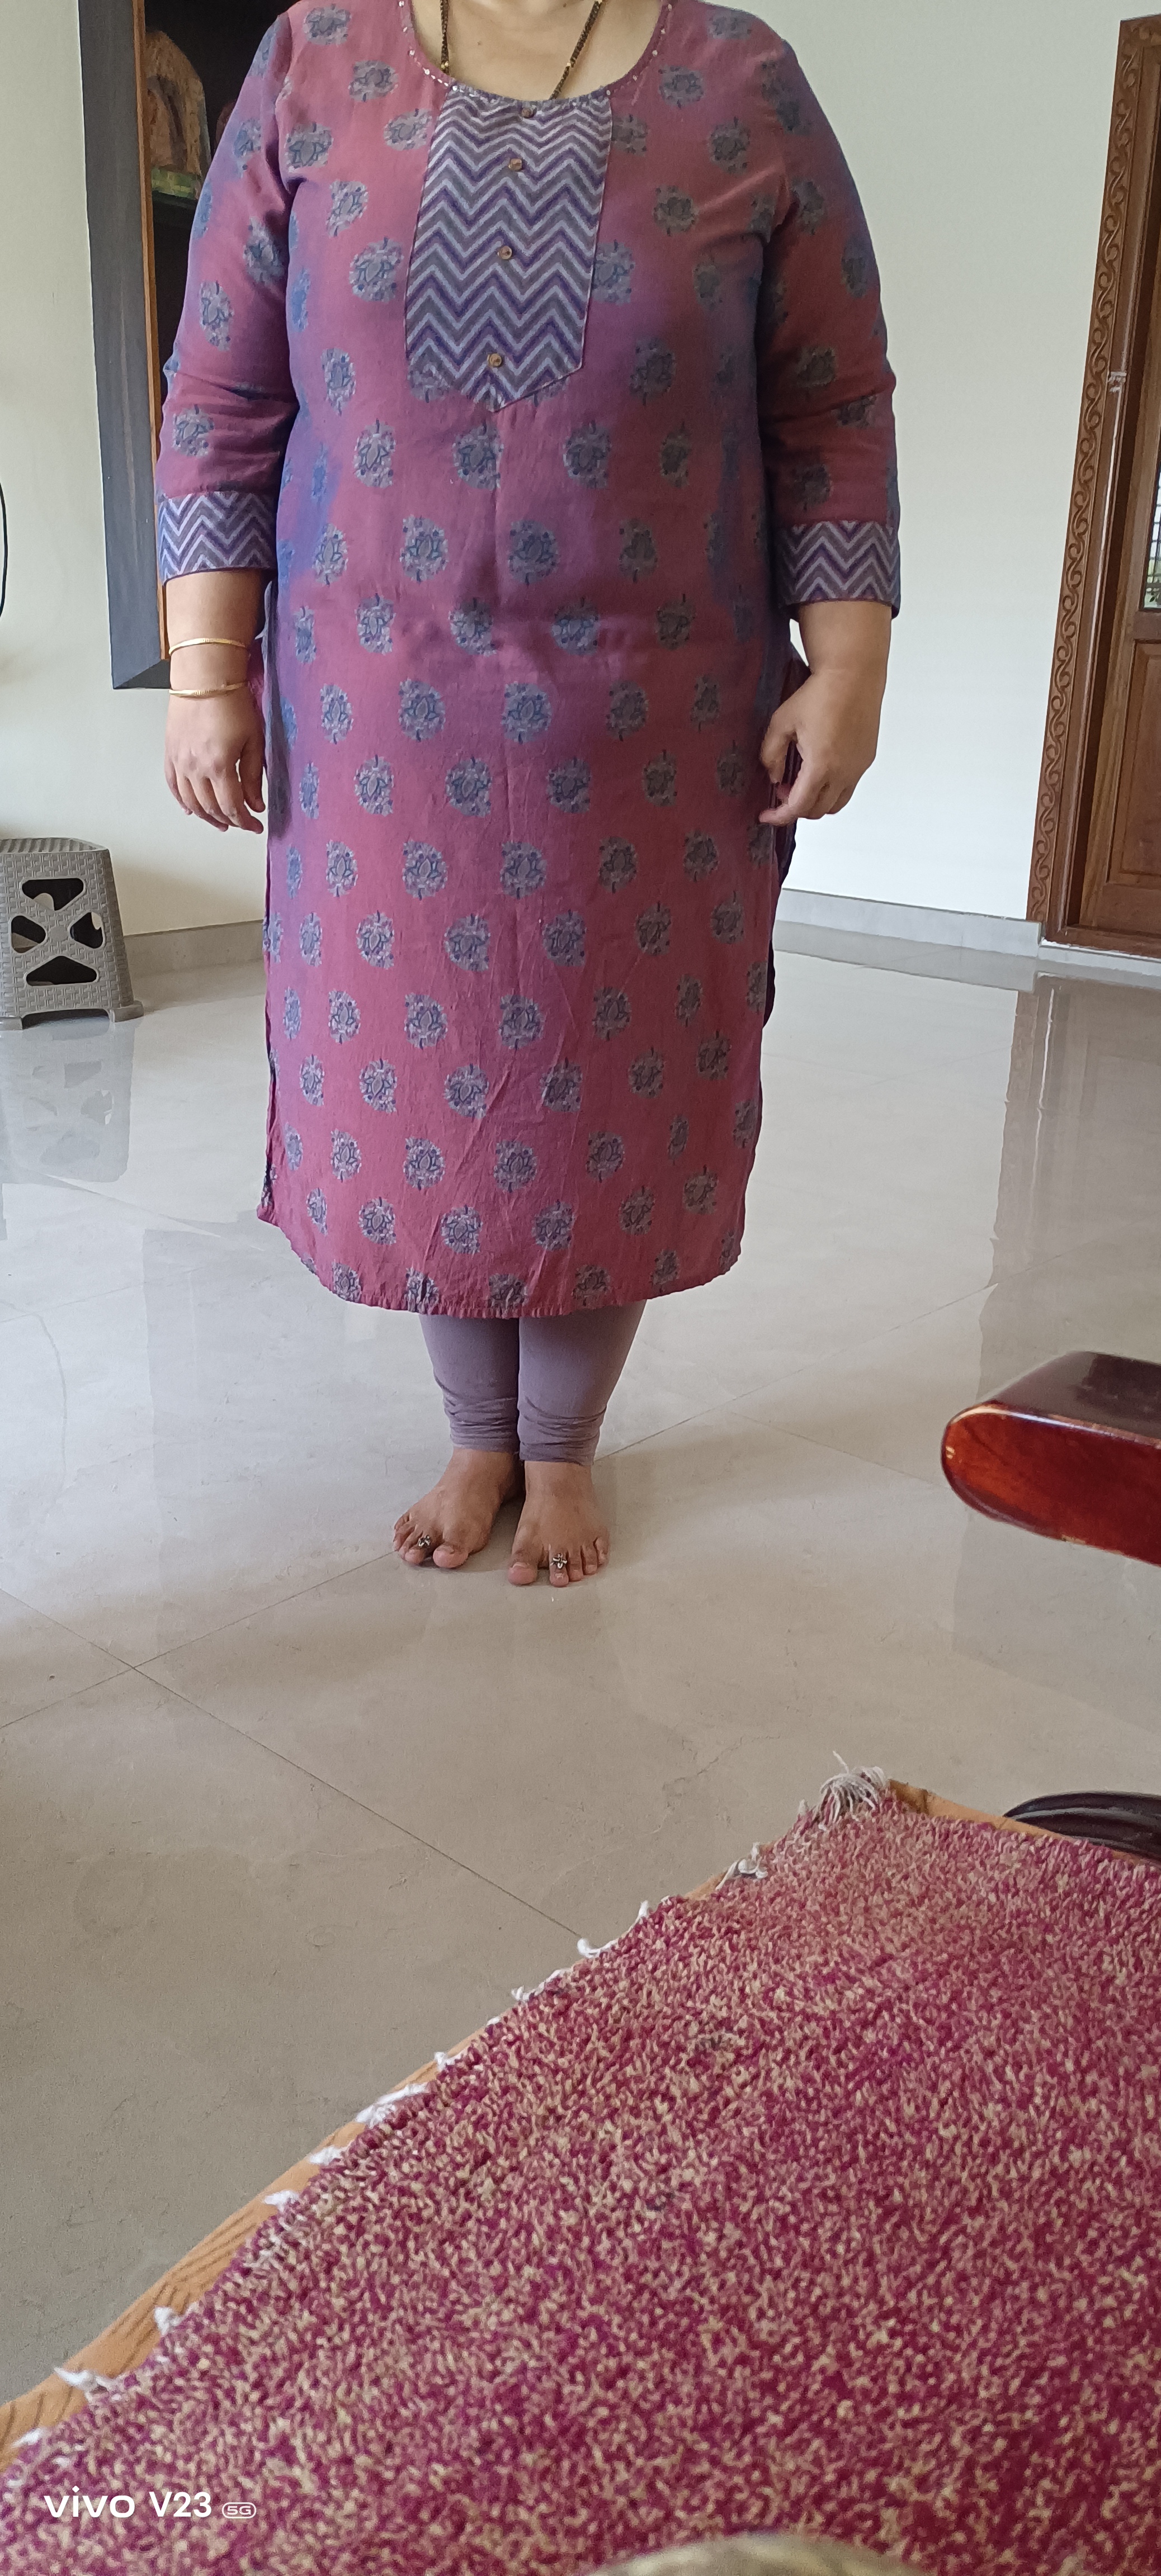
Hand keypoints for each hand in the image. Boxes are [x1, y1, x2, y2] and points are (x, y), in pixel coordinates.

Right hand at [165, 688, 266, 832]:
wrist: (204, 676)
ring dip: (207, 816)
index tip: (255, 826)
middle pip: (211, 807)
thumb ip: (252, 776)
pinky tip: (191, 809)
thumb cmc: (230, 701)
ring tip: (220, 822)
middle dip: (229, 820)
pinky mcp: (170, 752)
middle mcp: (195, 767)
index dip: (245, 821)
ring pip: (191, 801)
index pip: (232, 806)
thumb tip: (255, 804)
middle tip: (242, 823)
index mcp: (219, 765)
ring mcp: (180, 761)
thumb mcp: (253, 740)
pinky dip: (182, 801)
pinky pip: (173, 785)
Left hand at [759, 598, 890, 827]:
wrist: (853, 674)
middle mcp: (844, 772)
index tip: (766, 815)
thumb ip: (771, 754)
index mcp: (821, 765)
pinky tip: (820, 768)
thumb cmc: (820, 693)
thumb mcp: (782, 722)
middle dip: (796, 807)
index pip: (798, 807)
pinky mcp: (867, 759)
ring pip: (836, 804)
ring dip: (816, 801)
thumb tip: (774, 776)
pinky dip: (832, 789)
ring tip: (801, 781)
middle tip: (782, 791)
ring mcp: (858, 767)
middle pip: (818, 811)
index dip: (779, 816)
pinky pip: (848, 787)